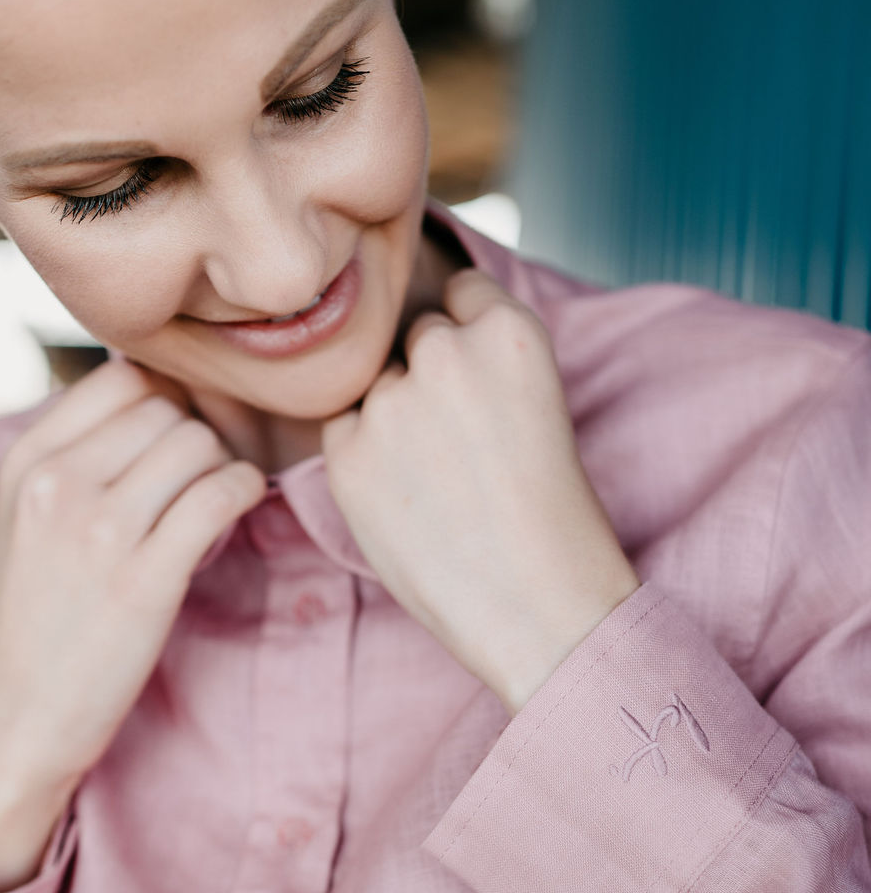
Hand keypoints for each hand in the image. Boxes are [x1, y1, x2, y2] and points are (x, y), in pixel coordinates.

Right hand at [0, 358, 265, 891]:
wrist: (22, 715)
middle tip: (199, 483)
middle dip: (197, 439)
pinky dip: (242, 493)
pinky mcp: (144, 579)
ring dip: (220, 468)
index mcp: (26, 461)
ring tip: (208, 507)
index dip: (166, 400)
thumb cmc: (41, 615)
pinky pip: (220, 494)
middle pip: (167, 408)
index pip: (122, 377)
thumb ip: (78, 455)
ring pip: (198, 445)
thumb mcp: (28, 516)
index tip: (177, 441)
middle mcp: (56, 484)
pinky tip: (235, 511)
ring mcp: (98, 531)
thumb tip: (160, 393)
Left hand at [321, 269, 639, 714]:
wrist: (535, 601)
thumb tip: (423, 337)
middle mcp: (443, 350)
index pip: (459, 291)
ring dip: (393, 420)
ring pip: (376, 388)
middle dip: (428, 376)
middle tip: (462, 446)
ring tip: (440, 483)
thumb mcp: (539, 403)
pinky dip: (364, 459)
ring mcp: (388, 401)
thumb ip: (483, 360)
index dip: (466, 336)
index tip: (477, 380)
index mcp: (508, 330)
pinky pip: (343, 432)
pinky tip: (408, 501)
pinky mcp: (346, 453)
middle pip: (414, 336)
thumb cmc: (550, 514)